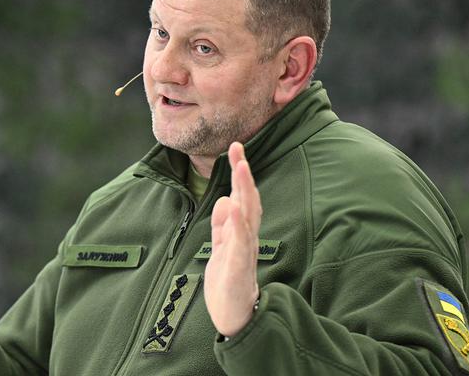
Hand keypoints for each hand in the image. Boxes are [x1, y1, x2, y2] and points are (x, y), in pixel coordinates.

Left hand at [204, 142, 261, 336]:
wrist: (234, 320)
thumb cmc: (228, 286)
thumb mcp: (220, 250)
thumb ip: (222, 227)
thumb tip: (224, 200)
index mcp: (241, 234)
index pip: (242, 198)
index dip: (240, 174)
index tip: (236, 148)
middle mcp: (247, 239)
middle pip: (248, 202)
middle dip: (243, 174)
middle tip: (239, 148)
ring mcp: (244, 253)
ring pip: (248, 218)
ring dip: (244, 192)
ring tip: (242, 168)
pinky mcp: (238, 269)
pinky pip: (240, 244)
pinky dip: (238, 225)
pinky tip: (235, 208)